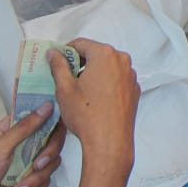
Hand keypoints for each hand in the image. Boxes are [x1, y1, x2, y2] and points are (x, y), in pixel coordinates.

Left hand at [0, 103, 65, 186]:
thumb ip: (24, 128)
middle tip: (36, 165)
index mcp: (8, 131)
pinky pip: (43, 184)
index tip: (56, 129)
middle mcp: (17, 146)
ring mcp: (21, 165)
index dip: (52, 120)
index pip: (38, 116)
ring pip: (49, 165)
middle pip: (51, 141)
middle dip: (46, 156)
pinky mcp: (24, 183)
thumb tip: (44, 108)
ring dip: (34, 180)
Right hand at [51, 38, 139, 171]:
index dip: (66, 51)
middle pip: (96, 54)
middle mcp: (122, 61)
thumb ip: (58, 66)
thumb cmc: (87, 115)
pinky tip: (95, 100)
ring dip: (93, 73)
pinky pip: (116, 80)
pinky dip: (105, 84)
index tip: (57, 61)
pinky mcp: (134, 90)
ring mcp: (130, 76)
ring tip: (80, 91)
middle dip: (80, 63)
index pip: (81, 44)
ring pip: (107, 67)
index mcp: (105, 55)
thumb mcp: (64, 88)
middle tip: (66, 78)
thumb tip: (53, 53)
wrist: (109, 142)